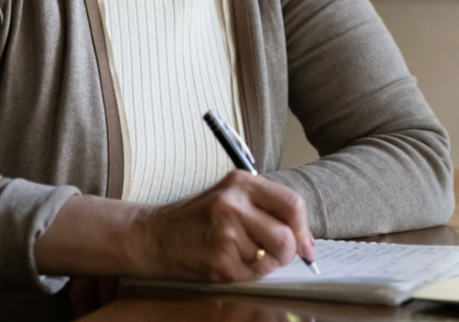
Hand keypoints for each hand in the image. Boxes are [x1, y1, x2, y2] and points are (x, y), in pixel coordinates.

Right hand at [131, 170, 313, 282]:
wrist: (153, 236)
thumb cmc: (196, 218)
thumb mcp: (230, 197)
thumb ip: (267, 209)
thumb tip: (306, 240)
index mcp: (241, 183)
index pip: (293, 204)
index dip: (303, 228)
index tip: (305, 243)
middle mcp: (233, 205)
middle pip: (286, 236)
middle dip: (288, 251)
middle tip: (276, 254)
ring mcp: (225, 234)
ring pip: (271, 259)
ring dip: (265, 263)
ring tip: (242, 254)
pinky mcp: (218, 262)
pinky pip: (253, 275)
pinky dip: (248, 274)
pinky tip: (229, 263)